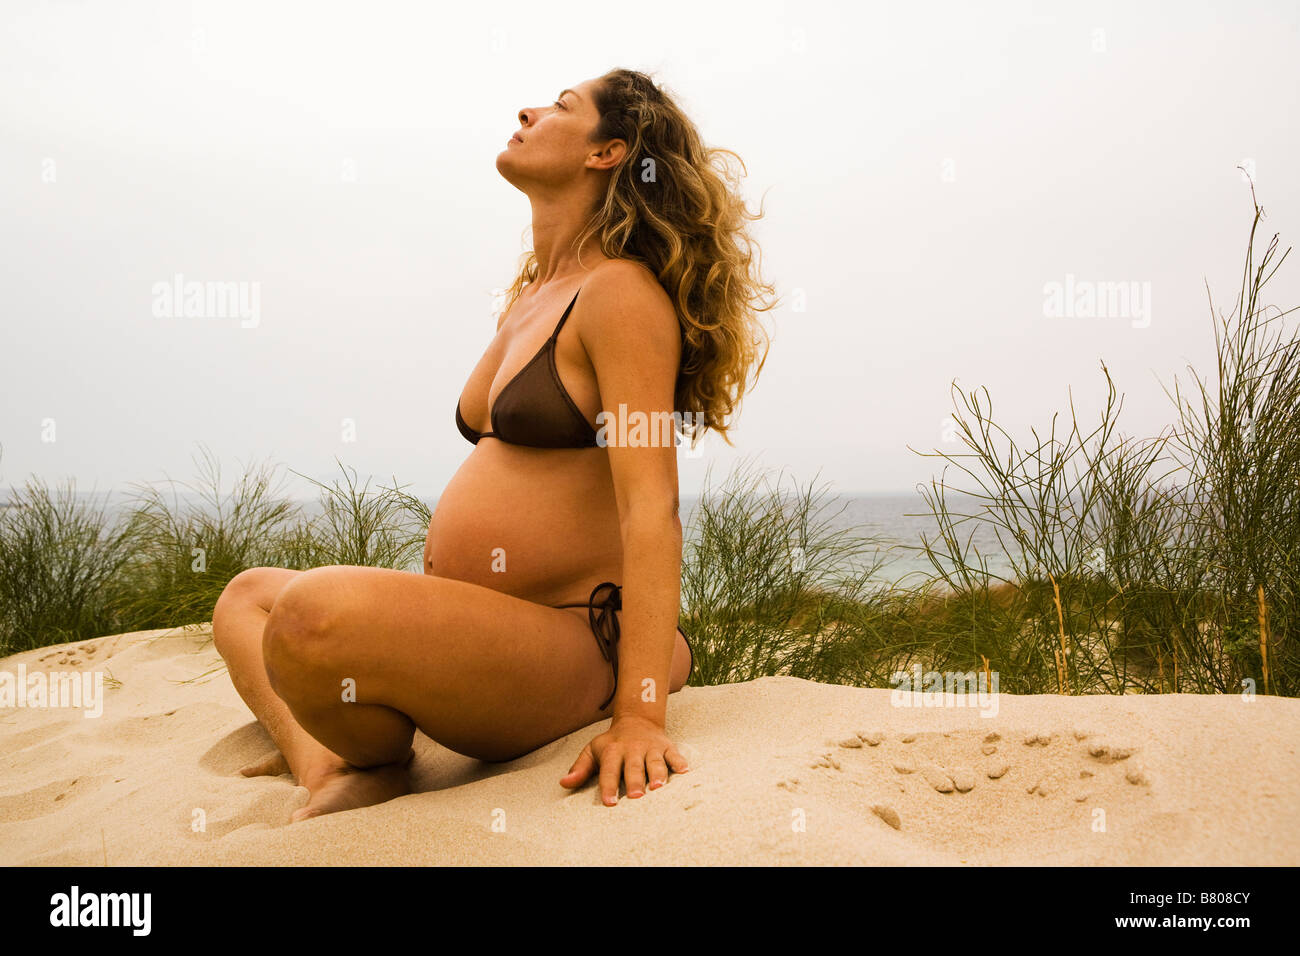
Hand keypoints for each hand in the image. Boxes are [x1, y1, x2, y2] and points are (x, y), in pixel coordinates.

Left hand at [559, 714, 689, 805]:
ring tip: (658, 787)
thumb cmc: (612, 743)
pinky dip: (679, 762)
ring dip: (657, 773)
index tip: (609, 803)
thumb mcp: (593, 750)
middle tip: (636, 797)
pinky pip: (674, 754)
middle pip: (633, 767)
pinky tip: (685, 772)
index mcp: (613, 751)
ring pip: (655, 762)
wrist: (637, 719)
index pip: (609, 771)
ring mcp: (651, 747)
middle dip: (635, 781)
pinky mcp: (666, 746)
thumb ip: (580, 768)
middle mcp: (632, 749)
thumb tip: (564, 783)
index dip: (609, 786)